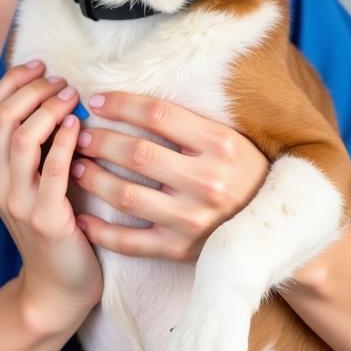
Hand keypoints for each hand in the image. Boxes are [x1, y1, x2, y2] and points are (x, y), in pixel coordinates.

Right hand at [0, 61, 102, 335]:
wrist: (57, 284)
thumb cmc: (53, 223)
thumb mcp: (33, 179)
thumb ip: (35, 143)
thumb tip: (52, 92)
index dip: (14, 81)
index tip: (41, 66)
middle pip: (2, 117)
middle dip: (33, 90)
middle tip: (61, 82)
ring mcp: (18, 202)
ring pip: (23, 138)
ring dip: (49, 110)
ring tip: (71, 97)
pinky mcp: (46, 218)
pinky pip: (53, 170)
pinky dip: (65, 142)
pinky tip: (78, 126)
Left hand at [71, 92, 269, 261]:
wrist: (275, 229)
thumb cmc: (242, 172)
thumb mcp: (227, 138)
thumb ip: (186, 122)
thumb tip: (130, 100)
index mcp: (219, 145)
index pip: (158, 114)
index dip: (120, 104)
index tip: (96, 101)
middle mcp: (207, 182)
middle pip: (136, 154)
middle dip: (100, 141)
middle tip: (79, 136)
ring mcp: (193, 219)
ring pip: (126, 196)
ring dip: (93, 179)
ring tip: (75, 167)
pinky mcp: (181, 250)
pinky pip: (131, 243)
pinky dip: (101, 232)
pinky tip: (82, 218)